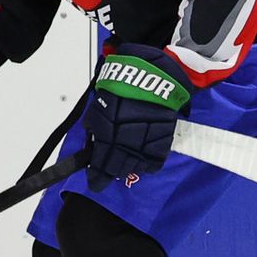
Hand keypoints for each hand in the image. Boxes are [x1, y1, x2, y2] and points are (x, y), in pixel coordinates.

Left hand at [84, 45, 192, 191]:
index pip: (100, 165)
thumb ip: (95, 127)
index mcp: (107, 135)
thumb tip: (93, 142)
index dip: (97, 177)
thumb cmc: (120, 85)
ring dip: (128, 168)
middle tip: (108, 174)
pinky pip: (154, 161)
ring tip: (124, 167)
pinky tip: (142, 163)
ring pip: (135, 167)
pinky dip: (147, 165)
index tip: (95, 183)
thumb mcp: (99, 104)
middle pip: (118, 168)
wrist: (150, 74)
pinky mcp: (163, 140)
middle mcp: (126, 143)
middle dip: (111, 173)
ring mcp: (146, 143)